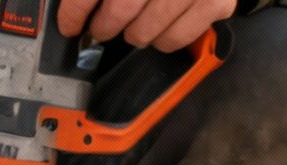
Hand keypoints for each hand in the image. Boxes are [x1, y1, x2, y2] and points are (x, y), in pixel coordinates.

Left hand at [57, 0, 232, 50]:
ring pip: (144, 31)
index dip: (74, 13)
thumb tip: (73, 10)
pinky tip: (162, 27)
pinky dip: (163, 39)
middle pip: (120, 11)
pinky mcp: (216, 2)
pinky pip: (175, 38)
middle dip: (104, 26)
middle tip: (103, 28)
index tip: (70, 26)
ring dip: (134, 34)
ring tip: (136, 26)